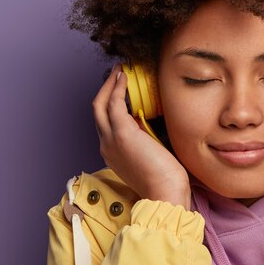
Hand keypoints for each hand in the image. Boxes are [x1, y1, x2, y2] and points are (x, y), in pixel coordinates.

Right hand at [93, 63, 191, 207]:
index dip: (111, 105)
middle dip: (105, 89)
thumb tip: (152, 124)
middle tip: (116, 74)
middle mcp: (106, 145)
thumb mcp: (150, 158)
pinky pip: (114, 103)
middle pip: (97, 111)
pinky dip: (117, 88)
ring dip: (109, 84)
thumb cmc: (165, 181)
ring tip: (120, 70)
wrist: (164, 194)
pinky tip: (125, 78)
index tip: (121, 91)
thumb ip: (146, 141)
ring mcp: (111, 139)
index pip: (106, 123)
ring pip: (101, 104)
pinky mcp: (122, 133)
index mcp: (112, 154)